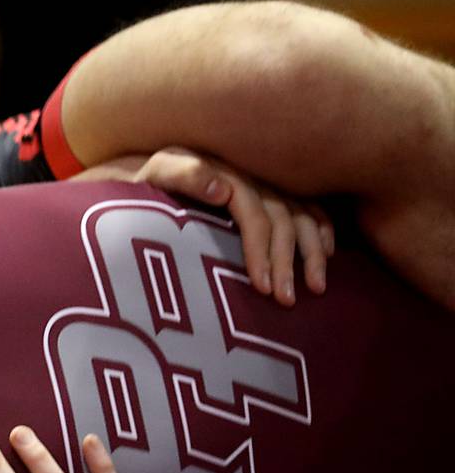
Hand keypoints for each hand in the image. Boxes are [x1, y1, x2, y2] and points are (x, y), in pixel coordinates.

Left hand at [132, 147, 333, 306]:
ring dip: (313, 251)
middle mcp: (253, 176)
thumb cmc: (144, 183)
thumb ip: (182, 175)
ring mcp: (265, 183)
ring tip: (317, 289)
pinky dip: (322, 228)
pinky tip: (328, 254)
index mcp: (227, 173)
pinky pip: (308, 207)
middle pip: (283, 220)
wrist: (146, 171)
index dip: (261, 250)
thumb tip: (221, 190)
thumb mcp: (154, 173)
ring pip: (302, 216)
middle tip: (287, 301)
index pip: (255, 215)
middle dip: (289, 262)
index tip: (261, 288)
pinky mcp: (271, 190)